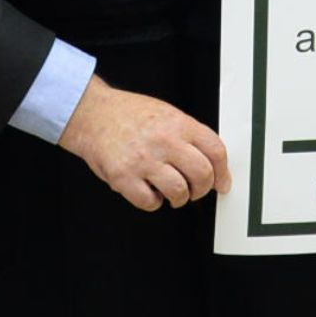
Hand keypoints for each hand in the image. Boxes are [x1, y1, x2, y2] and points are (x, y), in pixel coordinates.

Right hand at [61, 77, 228, 211]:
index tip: (222, 183)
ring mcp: (144, 160)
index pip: (215, 151)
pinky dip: (153, 202)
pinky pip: (150, 202)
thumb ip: (189, 136)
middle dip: (202, 189)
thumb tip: (212, 163)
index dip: (223, 172)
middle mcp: (164, 141)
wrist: (92, 114)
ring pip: (179, 192)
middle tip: (195, 190)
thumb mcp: (167, 113)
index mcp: (178, 124)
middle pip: (202, 175)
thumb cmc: (128, 114)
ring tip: (171, 193)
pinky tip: (149, 191)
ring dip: (179, 198)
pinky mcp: (124, 177)